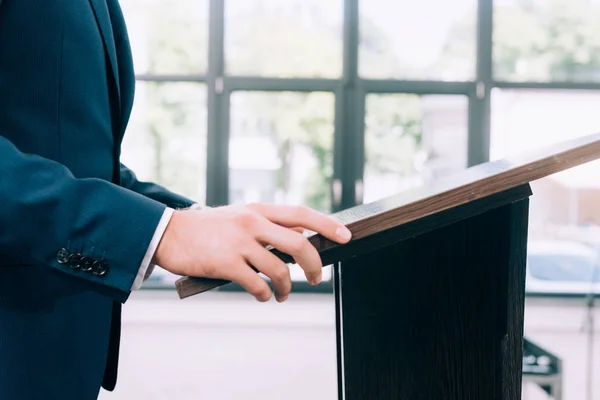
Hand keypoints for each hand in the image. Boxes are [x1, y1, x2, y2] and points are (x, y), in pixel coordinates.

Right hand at [153, 203, 351, 301]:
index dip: (327, 225)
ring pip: (280, 270)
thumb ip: (269, 225)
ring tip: (282, 295)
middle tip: (316, 279)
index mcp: (258, 210)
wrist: (169, 233)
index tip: (346, 236)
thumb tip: (303, 234)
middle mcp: (252, 222)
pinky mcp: (226, 262)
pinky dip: (264, 294)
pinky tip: (262, 295)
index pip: (302, 214)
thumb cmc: (208, 229)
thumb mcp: (240, 217)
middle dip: (315, 266)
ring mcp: (240, 242)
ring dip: (286, 288)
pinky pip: (257, 284)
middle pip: (299, 244)